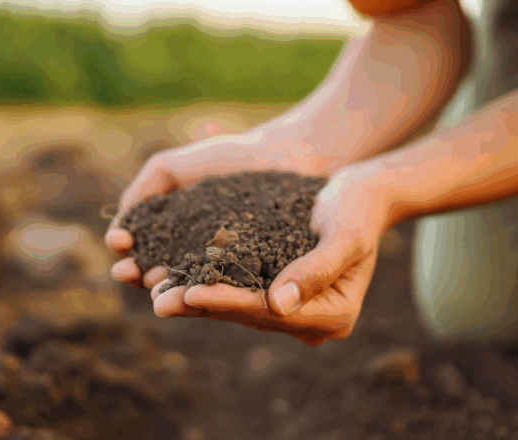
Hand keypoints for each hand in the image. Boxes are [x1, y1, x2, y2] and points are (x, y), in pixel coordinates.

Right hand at [105, 132, 309, 289]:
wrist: (286, 156)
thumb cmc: (231, 158)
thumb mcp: (174, 167)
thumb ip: (144, 188)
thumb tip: (120, 224)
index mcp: (175, 235)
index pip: (142, 250)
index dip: (127, 251)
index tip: (119, 243)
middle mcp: (196, 257)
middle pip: (159, 273)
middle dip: (139, 275)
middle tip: (128, 272)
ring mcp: (225, 270)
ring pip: (190, 286)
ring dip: (168, 290)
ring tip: (154, 286)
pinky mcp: (255, 278)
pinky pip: (229, 288)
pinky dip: (209, 292)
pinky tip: (193, 288)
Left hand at [151, 161, 392, 344]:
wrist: (361, 195)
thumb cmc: (357, 208)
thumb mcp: (345, 234)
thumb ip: (316, 269)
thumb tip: (278, 304)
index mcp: (334, 316)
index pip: (270, 312)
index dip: (228, 302)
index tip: (191, 292)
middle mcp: (312, 322)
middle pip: (249, 315)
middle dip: (202, 306)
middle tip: (158, 300)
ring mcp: (294, 311)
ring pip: (237, 308)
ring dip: (196, 300)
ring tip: (156, 292)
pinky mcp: (277, 294)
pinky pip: (237, 293)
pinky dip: (207, 285)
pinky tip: (173, 278)